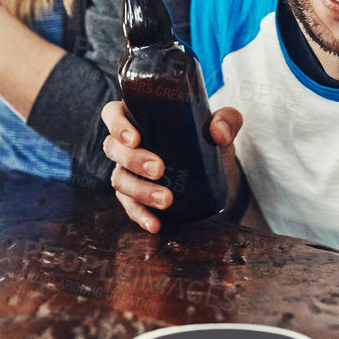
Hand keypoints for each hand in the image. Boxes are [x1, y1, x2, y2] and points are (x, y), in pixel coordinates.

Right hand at [102, 99, 242, 233]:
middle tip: (159, 169)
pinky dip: (141, 216)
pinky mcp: (135, 196)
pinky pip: (130, 207)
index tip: (135, 138)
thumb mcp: (222, 125)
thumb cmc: (207, 138)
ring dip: (140, 191)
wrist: (215, 171)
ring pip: (119, 180)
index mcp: (138, 117)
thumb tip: (218, 133)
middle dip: (133, 160)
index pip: (113, 115)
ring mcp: (128, 171)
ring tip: (166, 199)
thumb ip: (226, 120)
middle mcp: (127, 144)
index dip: (117, 126)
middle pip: (113, 149)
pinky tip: (155, 224)